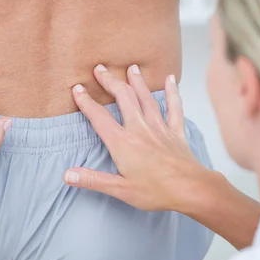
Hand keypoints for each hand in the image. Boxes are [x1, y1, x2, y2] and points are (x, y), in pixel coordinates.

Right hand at [64, 64, 210, 211]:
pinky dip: (172, 92)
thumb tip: (68, 175)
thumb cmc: (157, 192)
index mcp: (123, 143)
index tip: (77, 88)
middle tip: (100, 69)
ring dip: (137, 81)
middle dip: (110, 81)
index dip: (86, 102)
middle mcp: (140, 129)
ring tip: (130, 67)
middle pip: (123, 98)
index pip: (99, 118)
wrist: (192, 190)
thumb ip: (92, 180)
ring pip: (146, 98)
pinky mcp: (176, 132)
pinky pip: (174, 108)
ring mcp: (159, 128)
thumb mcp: (120, 190)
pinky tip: (171, 79)